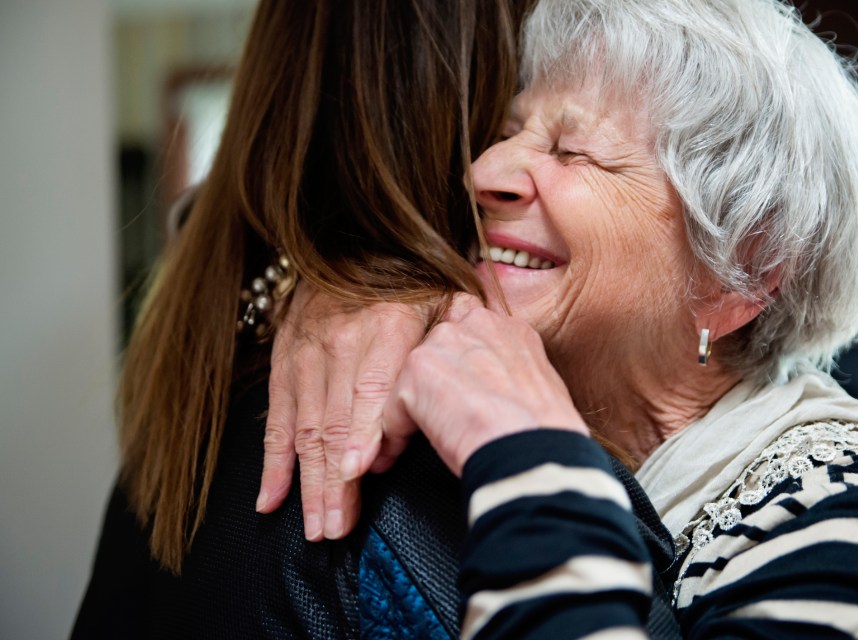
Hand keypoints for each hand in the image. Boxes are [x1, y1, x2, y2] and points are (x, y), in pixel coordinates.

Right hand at [257, 282, 426, 540]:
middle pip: (334, 419)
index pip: (370, 386)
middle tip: (336, 526)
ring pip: (304, 426)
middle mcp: (341, 338)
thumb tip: (445, 398)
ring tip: (316, 525)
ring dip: (308, 481)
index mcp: (387, 322)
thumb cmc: (411, 278)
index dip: (361, 431)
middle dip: (333, 478)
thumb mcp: (443, 296)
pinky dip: (272, 461)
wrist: (347, 240)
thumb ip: (447, 341)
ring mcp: (306, 351)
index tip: (356, 473)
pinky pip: (276, 416)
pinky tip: (271, 499)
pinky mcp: (284, 359)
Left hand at [385, 294, 588, 476]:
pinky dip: (397, 433)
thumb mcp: (538, 387)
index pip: (469, 334)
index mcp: (509, 329)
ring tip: (427, 440)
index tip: (463, 397)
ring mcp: (444, 343)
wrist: (533, 453)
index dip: (461, 368)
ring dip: (415, 409)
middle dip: (434, 385)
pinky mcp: (418, 370)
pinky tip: (407, 454)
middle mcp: (475, 323)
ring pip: (412, 378)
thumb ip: (508, 374)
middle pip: (435, 350)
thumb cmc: (543, 437)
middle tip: (446, 421)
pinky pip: (394, 407)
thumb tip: (495, 393)